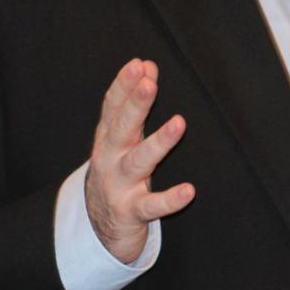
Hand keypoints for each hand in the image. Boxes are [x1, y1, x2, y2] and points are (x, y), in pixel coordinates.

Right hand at [84, 59, 193, 263]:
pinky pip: (153, 205)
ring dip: (158, 142)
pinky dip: (170, 199)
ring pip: (138, 162)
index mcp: (108, 138)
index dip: (124, 85)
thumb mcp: (123, 136)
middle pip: (122, 128)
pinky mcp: (131, 211)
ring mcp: (119, 185)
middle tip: (148, 84)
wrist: (100, 224)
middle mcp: (110, 159)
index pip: (113, 107)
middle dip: (135, 105)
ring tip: (179, 123)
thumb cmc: (117, 170)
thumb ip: (133, 102)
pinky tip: (189, 190)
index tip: (139, 64)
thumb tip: (147, 64)